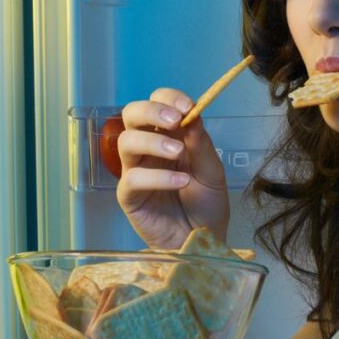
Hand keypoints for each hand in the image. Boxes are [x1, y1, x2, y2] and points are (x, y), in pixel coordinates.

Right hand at [116, 88, 229, 248]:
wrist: (203, 239)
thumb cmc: (206, 204)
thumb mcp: (212, 171)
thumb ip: (201, 144)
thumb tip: (192, 114)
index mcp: (169, 134)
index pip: (158, 102)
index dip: (168, 98)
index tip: (187, 107)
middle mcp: (148, 147)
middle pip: (131, 114)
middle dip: (150, 111)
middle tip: (174, 120)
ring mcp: (135, 169)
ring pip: (126, 142)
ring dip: (152, 142)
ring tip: (177, 153)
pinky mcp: (129, 195)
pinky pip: (133, 178)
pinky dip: (157, 177)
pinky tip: (180, 182)